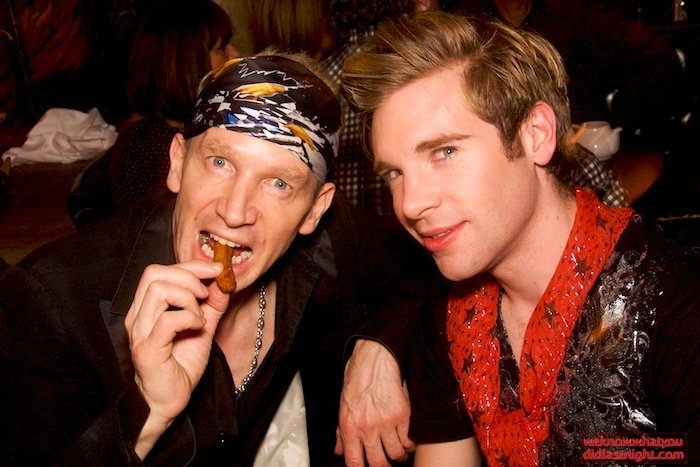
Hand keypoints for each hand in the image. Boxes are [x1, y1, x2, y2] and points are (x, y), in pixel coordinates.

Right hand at [124, 260, 226, 455]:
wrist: (168, 401)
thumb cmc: (180, 366)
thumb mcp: (202, 328)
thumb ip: (212, 305)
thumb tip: (225, 282)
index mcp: (146, 308)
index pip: (160, 271)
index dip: (190, 265)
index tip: (215, 270)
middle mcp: (138, 316)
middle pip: (155, 274)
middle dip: (188, 276)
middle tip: (205, 295)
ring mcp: (140, 332)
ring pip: (159, 290)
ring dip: (188, 299)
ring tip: (199, 317)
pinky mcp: (148, 349)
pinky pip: (168, 320)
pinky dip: (189, 318)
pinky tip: (198, 328)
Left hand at [335, 339, 414, 465]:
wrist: (375, 359)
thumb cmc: (357, 378)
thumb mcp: (343, 405)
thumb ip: (341, 431)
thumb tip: (339, 450)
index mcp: (349, 426)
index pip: (354, 462)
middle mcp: (367, 428)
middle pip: (378, 463)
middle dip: (383, 466)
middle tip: (386, 463)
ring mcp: (385, 423)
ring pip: (395, 454)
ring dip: (398, 456)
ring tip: (399, 452)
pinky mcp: (402, 415)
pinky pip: (408, 440)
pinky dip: (409, 444)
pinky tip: (407, 441)